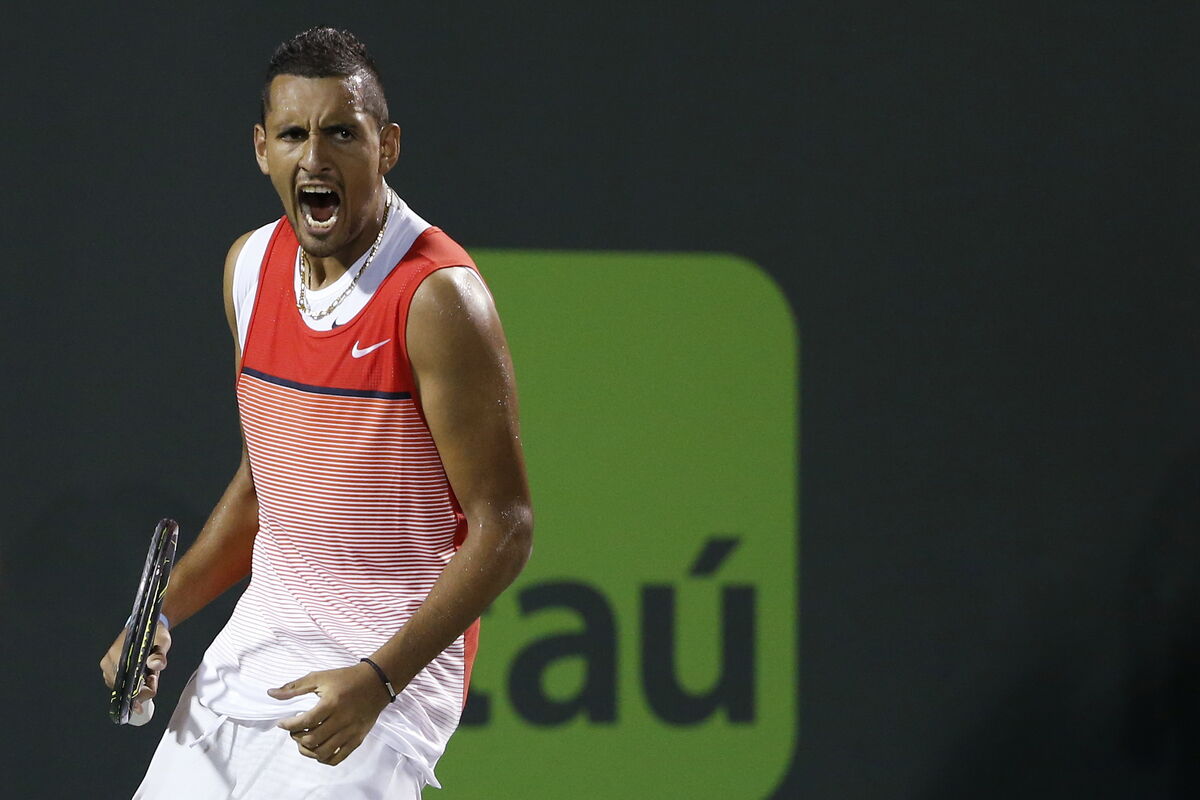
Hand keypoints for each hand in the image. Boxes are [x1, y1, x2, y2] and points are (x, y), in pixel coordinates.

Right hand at [99, 623, 171, 714]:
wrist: (146, 623)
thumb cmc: (153, 632)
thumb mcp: (162, 640)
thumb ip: (160, 654)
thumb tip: (156, 664)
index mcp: (118, 654)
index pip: (124, 682)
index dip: (136, 693)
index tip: (146, 699)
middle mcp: (109, 661)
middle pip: (122, 687)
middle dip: (139, 690)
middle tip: (153, 681)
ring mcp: (107, 665)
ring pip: (121, 686)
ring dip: (136, 687)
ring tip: (150, 676)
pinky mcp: (109, 667)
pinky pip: (120, 683)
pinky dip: (131, 684)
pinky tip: (144, 677)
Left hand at [268, 663, 391, 765]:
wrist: (376, 683)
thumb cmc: (345, 678)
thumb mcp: (319, 677)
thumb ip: (294, 687)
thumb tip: (270, 693)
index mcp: (331, 703)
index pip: (304, 722)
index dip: (288, 725)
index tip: (283, 723)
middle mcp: (342, 720)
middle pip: (312, 740)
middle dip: (296, 737)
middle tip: (295, 731)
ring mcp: (351, 732)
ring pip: (323, 753)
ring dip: (307, 750)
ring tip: (304, 740)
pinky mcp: (358, 739)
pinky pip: (338, 759)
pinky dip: (324, 758)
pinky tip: (318, 748)